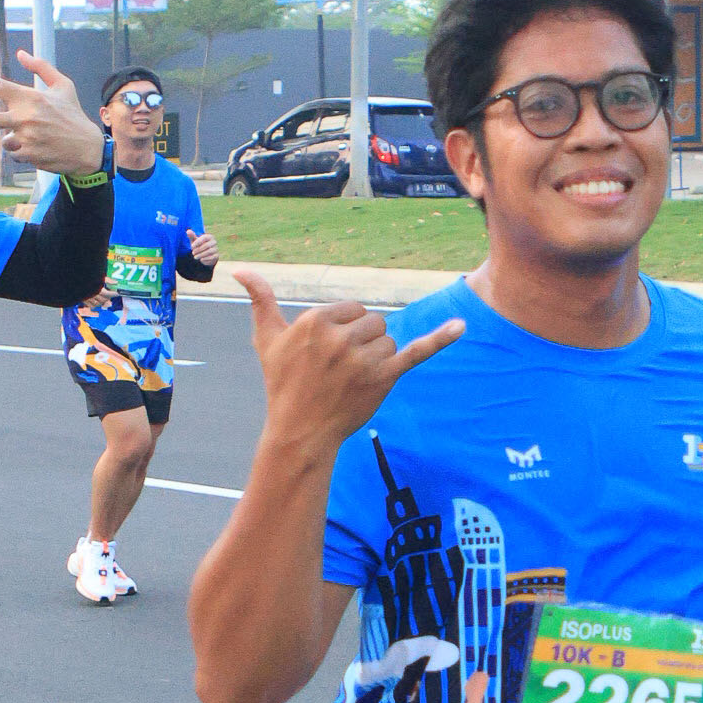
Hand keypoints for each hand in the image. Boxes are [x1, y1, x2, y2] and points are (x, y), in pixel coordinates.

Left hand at [0, 53, 100, 176]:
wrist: (89, 149)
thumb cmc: (74, 115)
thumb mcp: (63, 86)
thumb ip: (41, 67)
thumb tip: (21, 53)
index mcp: (29, 97)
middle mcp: (24, 117)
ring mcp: (25, 138)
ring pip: (4, 140)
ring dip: (16, 138)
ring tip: (41, 137)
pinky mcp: (28, 155)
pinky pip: (15, 152)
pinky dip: (25, 150)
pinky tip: (43, 148)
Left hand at [189, 226, 219, 267]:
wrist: (205, 254)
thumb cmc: (199, 245)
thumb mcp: (195, 241)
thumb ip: (192, 236)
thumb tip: (188, 231)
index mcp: (209, 236)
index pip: (204, 237)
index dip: (197, 242)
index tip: (191, 247)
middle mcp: (214, 242)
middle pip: (207, 245)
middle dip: (198, 250)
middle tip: (193, 253)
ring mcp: (216, 249)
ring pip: (209, 252)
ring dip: (201, 255)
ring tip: (195, 257)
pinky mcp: (216, 255)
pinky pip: (212, 257)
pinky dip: (205, 259)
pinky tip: (201, 259)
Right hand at [233, 264, 462, 462]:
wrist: (300, 431)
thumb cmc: (282, 384)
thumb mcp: (267, 339)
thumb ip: (260, 301)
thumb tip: (240, 271)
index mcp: (317, 320)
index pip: (352, 310)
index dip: (344, 331)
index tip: (328, 355)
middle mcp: (340, 337)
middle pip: (374, 323)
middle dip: (362, 343)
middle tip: (341, 370)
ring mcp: (363, 358)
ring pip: (389, 340)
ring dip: (378, 357)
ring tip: (354, 380)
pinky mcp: (384, 378)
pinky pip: (416, 352)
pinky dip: (440, 339)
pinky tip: (462, 326)